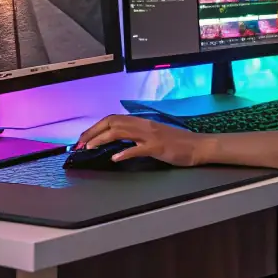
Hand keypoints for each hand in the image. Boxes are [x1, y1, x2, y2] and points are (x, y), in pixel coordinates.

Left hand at [76, 114, 207, 166]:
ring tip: (89, 147)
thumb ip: (137, 136)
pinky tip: (115, 158)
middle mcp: (144, 125)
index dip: (96, 127)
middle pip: (112, 122)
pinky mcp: (157, 147)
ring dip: (102, 139)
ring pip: (121, 131)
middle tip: (79, 143)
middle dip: (93, 131)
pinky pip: (138, 148)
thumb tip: (118, 142)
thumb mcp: (154, 136)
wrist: (198, 147)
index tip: (83, 138)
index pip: (114, 118)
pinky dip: (124, 152)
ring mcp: (150, 135)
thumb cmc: (177, 143)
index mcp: (142, 122)